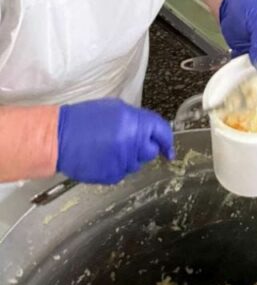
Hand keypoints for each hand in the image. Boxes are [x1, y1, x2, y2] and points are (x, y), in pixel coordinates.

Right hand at [57, 98, 173, 183]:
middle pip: (151, 151)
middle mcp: (132, 143)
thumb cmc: (84, 120)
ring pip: (137, 164)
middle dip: (145, 148)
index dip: (167, 140)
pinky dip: (117, 167)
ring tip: (110, 147)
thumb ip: (136, 119)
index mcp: (134, 123)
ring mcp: (122, 161)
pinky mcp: (111, 176)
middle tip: (130, 141)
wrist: (60, 139)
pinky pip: (122, 173)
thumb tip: (149, 129)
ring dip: (130, 157)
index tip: (169, 148)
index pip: (161, 131)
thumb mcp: (116, 108)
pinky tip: (104, 157)